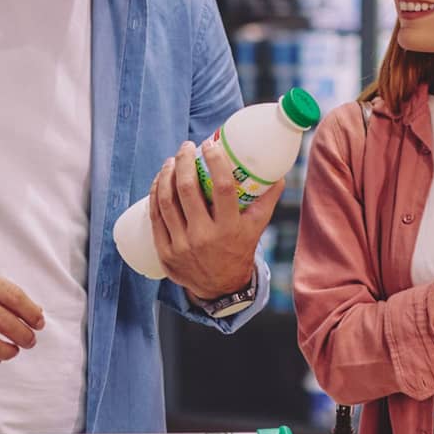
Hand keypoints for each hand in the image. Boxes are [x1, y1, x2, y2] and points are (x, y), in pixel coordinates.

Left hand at [148, 139, 284, 299]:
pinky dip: (155, 195)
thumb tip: (278, 173)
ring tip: (172, 161)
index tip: (209, 145)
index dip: (215, 162)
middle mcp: (204, 237)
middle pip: (188, 189)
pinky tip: (159, 181)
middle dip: (184, 162)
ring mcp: (182, 246)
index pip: (222, 187)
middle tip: (186, 148)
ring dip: (166, 175)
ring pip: (167, 201)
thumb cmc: (239, 250)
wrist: (220, 288)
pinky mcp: (165, 252)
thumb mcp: (256, 228)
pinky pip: (156, 217)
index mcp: (230, 229)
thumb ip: (267, 200)